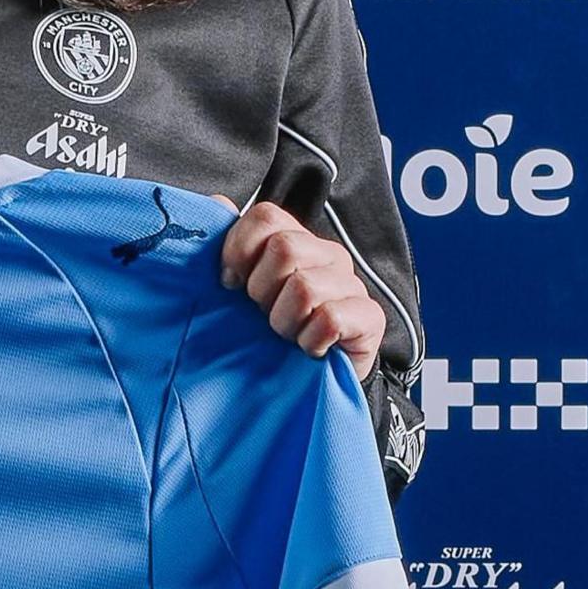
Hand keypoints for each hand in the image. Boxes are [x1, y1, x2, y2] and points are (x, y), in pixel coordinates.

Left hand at [218, 201, 384, 365]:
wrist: (307, 384)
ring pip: (304, 288)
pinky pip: (330, 319)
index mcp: (296, 240)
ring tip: (287, 335)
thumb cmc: (270, 334)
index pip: (266, 216)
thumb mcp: (239, 291)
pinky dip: (310, 341)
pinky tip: (309, 348)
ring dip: (284, 322)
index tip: (231, 283)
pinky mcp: (369, 316)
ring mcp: (351, 284)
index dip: (239, 250)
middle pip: (284, 248)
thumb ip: (228, 246)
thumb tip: (218, 203)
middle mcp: (327, 255)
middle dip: (261, 291)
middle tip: (264, 315)